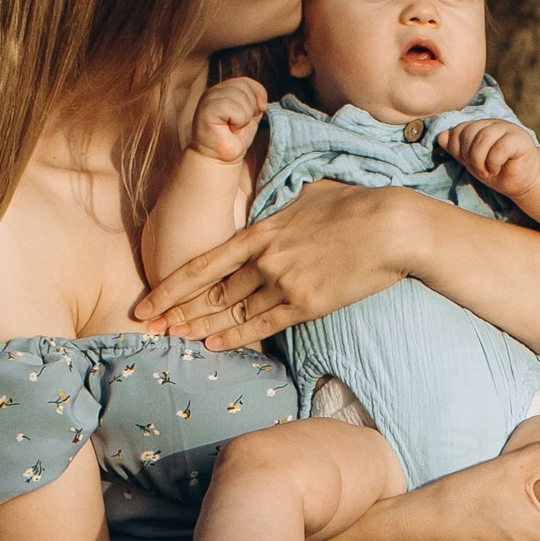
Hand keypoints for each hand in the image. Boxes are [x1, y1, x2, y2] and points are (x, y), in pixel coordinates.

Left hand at [134, 176, 424, 347]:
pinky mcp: (307, 304)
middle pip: (211, 294)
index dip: (171, 288)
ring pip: (232, 312)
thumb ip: (278, 209)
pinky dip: (235, 337)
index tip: (147, 302)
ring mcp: (284, 284)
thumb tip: (268, 211)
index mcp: (260, 232)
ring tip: (174, 340)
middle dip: (178, 313)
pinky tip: (213, 344)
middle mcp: (264, 260)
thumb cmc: (354, 205)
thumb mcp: (305, 196)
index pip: (202, 265)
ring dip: (200, 327)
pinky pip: (262, 326)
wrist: (392, 227)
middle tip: (150, 329)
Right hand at [188, 72, 267, 164]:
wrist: (219, 159)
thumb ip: (254, 100)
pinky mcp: (207, 109)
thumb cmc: (233, 139)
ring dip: (244, 118)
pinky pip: (233, 108)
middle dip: (250, 109)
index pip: (247, 82)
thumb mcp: (249, 115)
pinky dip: (238, 122)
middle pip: (245, 88)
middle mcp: (214, 91)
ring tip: (233, 128)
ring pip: (241, 97)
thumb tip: (262, 99)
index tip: (257, 112)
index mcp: (224, 90)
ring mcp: (209, 99)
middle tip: (239, 124)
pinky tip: (230, 129)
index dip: (258, 96)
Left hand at [437, 114, 539, 206]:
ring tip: (487, 171)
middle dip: (469, 156)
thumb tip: (441, 136)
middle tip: (479, 169)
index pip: (459, 130)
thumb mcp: (472, 161)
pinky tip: (498, 169)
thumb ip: (457, 149)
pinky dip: (494, 163)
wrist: (522, 182)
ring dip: (480, 160)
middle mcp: (493, 124)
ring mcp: (508, 129)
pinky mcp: (520, 139)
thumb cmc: (497, 171)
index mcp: (480, 126)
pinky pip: (499, 148)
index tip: (467, 163)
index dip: (457, 149)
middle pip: (469, 132)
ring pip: (483, 138)